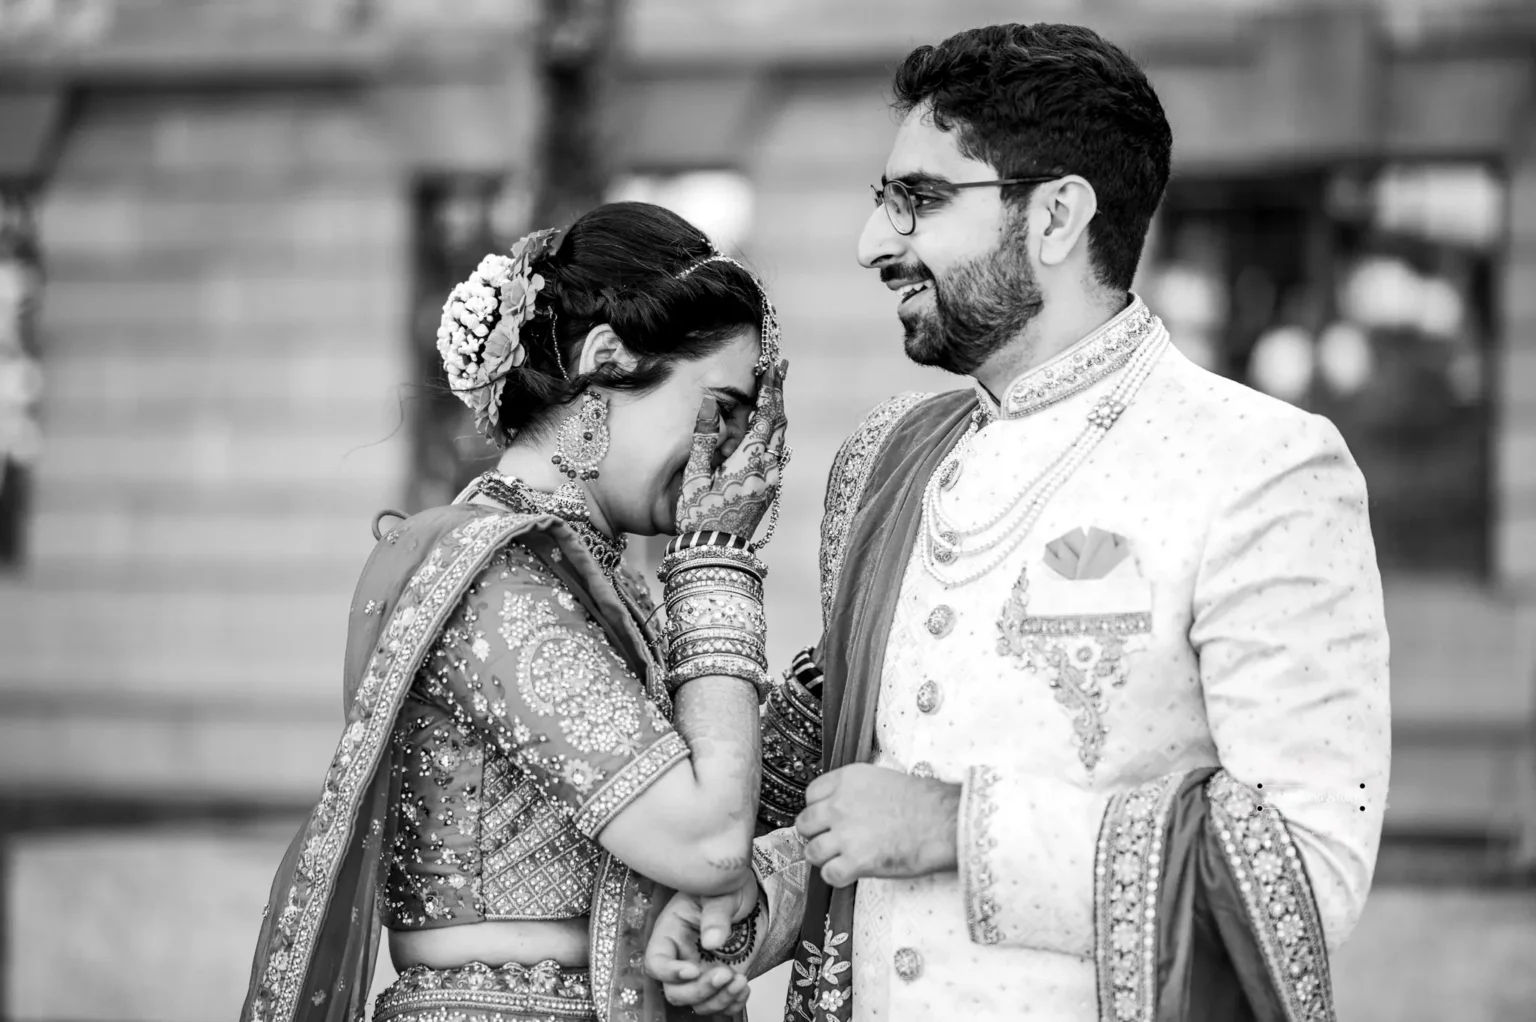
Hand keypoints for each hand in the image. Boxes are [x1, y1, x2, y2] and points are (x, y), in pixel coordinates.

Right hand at [644, 885, 756, 1015]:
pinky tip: (744, 987)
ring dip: (718, 1000)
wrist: (751, 899)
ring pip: (697, 1004)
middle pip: (674, 992)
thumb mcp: (722, 893)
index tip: (694, 969)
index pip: (655, 962)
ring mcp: (700, 973)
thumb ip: (715, 914)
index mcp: (671, 932)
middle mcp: (681, 958)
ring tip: (740, 981)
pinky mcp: (719, 983)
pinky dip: (731, 1005)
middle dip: (699, 990)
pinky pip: (718, 1006)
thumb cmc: (728, 888)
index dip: (668, 972)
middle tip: (725, 973)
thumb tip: (712, 942)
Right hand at [675, 359, 788, 538]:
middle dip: (778, 395)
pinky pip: (777, 453)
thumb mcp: (694, 475)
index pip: (766, 415)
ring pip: (781, 439)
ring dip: (777, 414)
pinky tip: (767, 429)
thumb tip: (712, 402)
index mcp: (750, 461)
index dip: (770, 389)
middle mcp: (768, 468)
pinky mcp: (769, 491)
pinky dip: (774, 433)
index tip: (772, 366)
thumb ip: (704, 437)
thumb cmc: (698, 516)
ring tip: (773, 393)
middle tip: (778, 370)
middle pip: (779, 423)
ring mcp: (772, 481)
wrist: (716, 553)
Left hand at [796, 764, 960, 887]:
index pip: (810, 795)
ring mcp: (846, 834)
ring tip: (839, 860)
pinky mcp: (856, 861)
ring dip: (823, 858)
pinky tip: (849, 873)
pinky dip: (836, 877)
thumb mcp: (882, 780)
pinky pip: (828, 875)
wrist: (945, 822)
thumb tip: (844, 807)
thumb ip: (856, 791)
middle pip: (804, 823)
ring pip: (811, 851)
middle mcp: (840, 805)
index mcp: (847, 780)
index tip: (827, 819)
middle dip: (815, 834)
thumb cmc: (924, 802)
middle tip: (830, 841)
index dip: (818, 809)